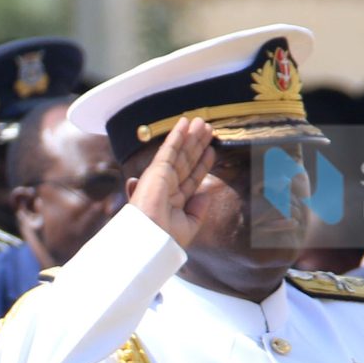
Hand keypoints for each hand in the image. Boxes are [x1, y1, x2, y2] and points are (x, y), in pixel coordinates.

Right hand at [129, 115, 218, 247]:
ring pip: (179, 152)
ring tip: (202, 122)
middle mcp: (168, 187)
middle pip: (187, 161)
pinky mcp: (156, 171)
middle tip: (207, 129)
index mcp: (175, 200)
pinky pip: (169, 149)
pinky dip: (176, 135)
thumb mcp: (190, 225)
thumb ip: (198, 210)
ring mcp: (161, 178)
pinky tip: (184, 123)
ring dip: (190, 136)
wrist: (151, 240)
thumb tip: (204, 193)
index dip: (202, 163)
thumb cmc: (167, 238)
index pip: (191, 177)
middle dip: (197, 145)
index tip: (211, 150)